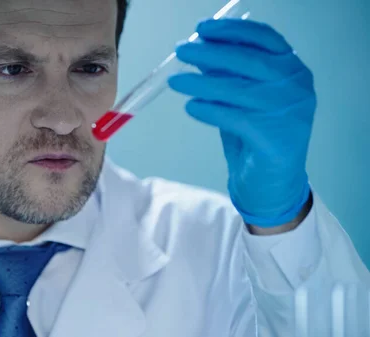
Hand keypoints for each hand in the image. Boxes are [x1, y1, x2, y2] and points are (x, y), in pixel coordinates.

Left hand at [167, 18, 314, 226]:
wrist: (271, 182)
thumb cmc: (255, 135)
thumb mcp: (241, 98)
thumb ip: (227, 74)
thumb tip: (199, 50)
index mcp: (292, 68)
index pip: (264, 38)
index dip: (232, 30)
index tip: (202, 28)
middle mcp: (296, 86)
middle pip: (249, 60)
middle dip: (210, 52)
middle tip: (181, 50)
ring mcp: (290, 112)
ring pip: (237, 89)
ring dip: (201, 82)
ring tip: (176, 81)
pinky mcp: (275, 137)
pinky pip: (234, 117)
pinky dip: (209, 110)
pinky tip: (191, 107)